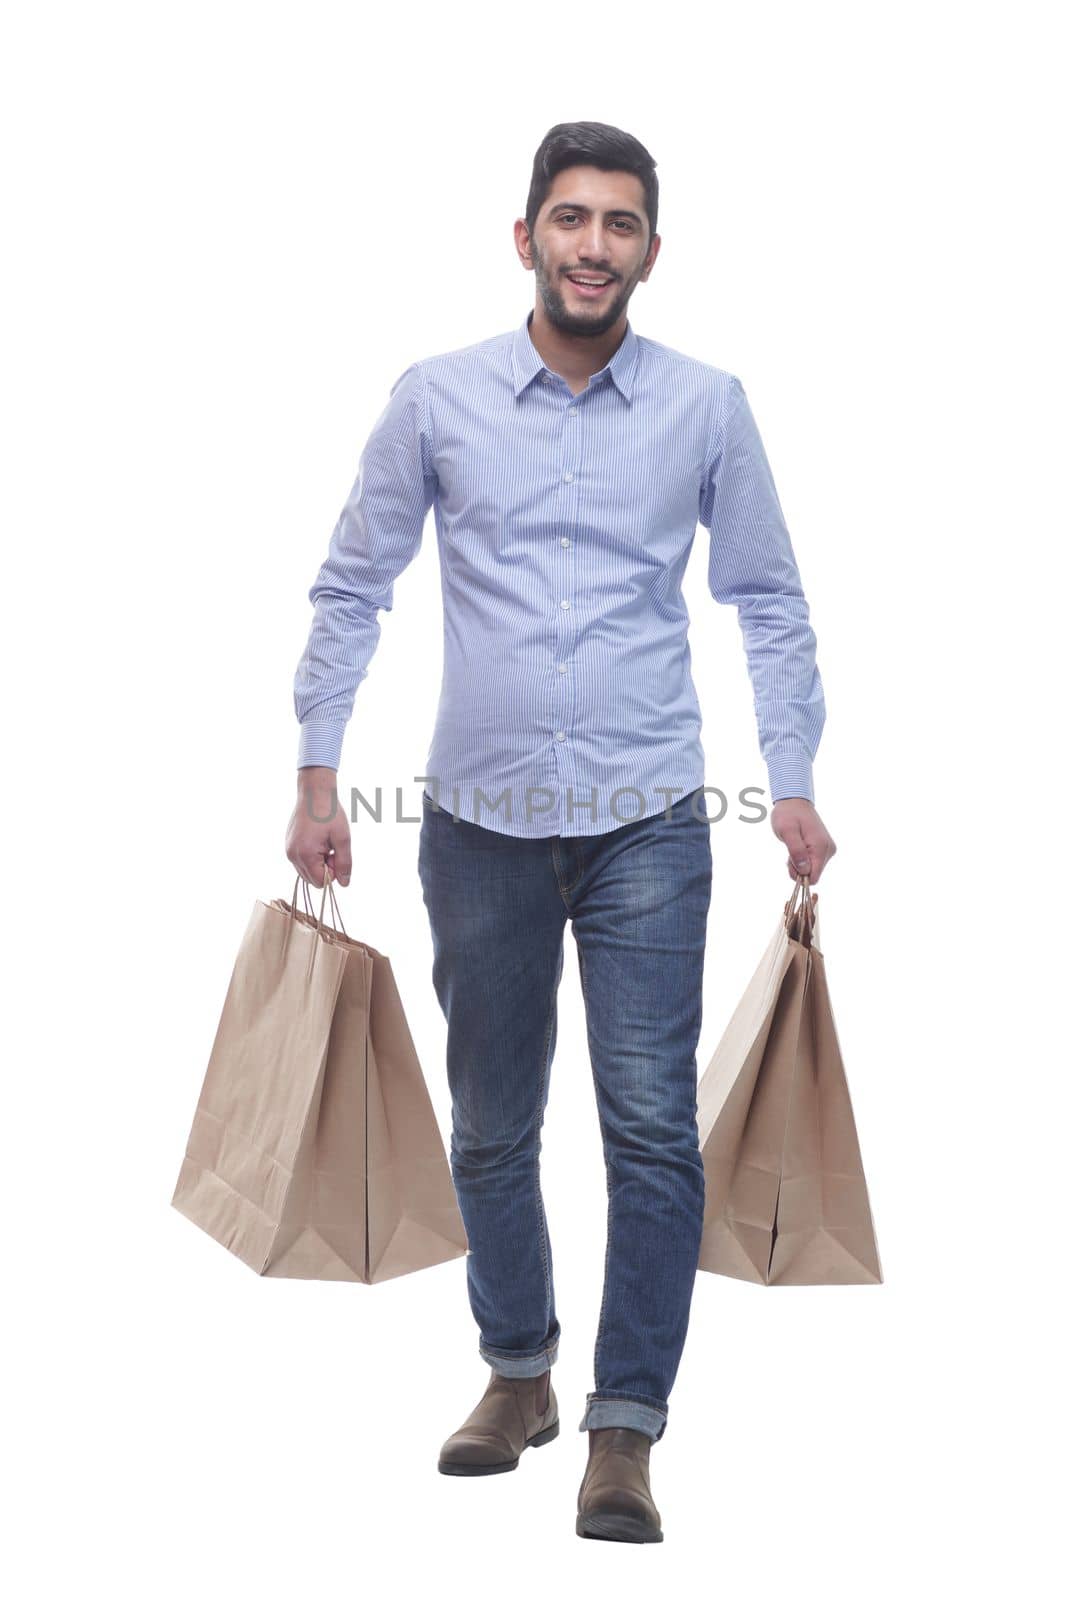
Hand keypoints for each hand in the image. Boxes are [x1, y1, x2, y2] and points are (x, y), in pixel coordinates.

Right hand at [286, 768, 351, 887]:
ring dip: (318, 862)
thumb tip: (344, 884)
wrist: (314, 792)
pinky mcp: (288, 844)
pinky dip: (312, 856)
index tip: (336, 853)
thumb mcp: (343, 839)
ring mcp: (288, 850)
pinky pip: (301, 861)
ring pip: (306, 871)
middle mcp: (292, 855)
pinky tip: (317, 839)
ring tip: (325, 842)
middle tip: (332, 847)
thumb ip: (344, 863)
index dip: (333, 872)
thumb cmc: (330, 813)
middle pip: (312, 880)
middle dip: (325, 868)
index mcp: (305, 855)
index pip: (320, 882)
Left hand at [771, 797, 835, 884]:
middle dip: (798, 868)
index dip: (799, 873)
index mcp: (821, 847)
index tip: (789, 860)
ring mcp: (827, 849)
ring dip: (799, 863)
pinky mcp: (824, 848)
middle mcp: (828, 850)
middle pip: (813, 875)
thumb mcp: (787, 831)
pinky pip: (813, 863)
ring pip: (812, 870)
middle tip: (789, 851)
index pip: (813, 877)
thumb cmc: (788, 814)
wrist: (794, 802)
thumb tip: (804, 871)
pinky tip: (798, 847)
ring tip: (793, 846)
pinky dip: (802, 859)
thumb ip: (796, 851)